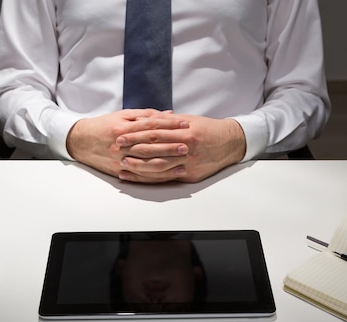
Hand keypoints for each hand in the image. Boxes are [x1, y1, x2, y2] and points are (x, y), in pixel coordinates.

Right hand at [66, 109, 188, 178]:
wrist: (80, 141)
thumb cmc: (103, 126)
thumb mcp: (122, 116)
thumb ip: (146, 115)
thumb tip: (168, 114)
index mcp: (123, 129)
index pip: (151, 126)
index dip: (169, 125)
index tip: (185, 124)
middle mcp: (122, 146)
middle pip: (150, 146)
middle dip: (170, 146)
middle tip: (188, 146)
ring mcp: (120, 161)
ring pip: (146, 165)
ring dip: (166, 165)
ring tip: (183, 164)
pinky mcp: (119, 172)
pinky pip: (140, 177)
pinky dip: (155, 177)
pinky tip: (168, 176)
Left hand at [117, 114, 246, 182]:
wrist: (230, 143)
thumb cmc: (207, 129)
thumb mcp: (188, 120)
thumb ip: (166, 121)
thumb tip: (144, 119)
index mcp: (184, 131)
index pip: (154, 131)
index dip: (136, 133)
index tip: (121, 134)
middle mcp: (186, 147)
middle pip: (154, 148)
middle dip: (133, 148)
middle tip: (117, 148)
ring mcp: (188, 163)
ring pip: (159, 165)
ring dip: (139, 166)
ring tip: (123, 165)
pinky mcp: (190, 175)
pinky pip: (167, 178)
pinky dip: (151, 178)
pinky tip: (138, 178)